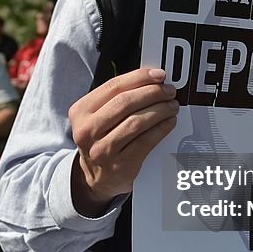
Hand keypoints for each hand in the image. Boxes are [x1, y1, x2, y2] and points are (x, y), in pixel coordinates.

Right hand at [69, 67, 178, 215]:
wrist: (97, 177)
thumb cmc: (102, 139)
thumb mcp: (98, 117)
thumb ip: (117, 98)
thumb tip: (151, 79)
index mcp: (80, 111)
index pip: (113, 87)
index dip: (139, 77)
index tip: (158, 75)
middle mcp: (87, 130)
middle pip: (125, 103)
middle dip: (152, 93)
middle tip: (169, 91)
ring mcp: (102, 150)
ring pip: (136, 122)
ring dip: (159, 110)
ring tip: (171, 105)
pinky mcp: (120, 165)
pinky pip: (146, 141)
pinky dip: (161, 128)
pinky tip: (169, 122)